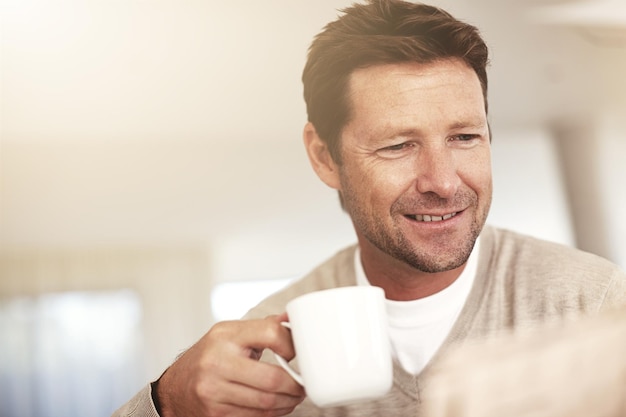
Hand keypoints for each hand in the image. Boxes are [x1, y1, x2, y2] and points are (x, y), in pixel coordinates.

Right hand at [154, 314, 305, 416]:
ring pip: (266, 402)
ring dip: (287, 402)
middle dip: (295, 386)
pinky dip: (272, 413)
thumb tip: (291, 318)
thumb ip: (261, 327)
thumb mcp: (229, 333)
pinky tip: (277, 406)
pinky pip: (254, 416)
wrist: (175, 387)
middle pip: (272, 378)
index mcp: (226, 335)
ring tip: (294, 397)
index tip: (296, 353)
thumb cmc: (208, 356)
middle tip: (303, 385)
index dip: (291, 345)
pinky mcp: (215, 413)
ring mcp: (214, 390)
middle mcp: (217, 361)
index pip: (270, 334)